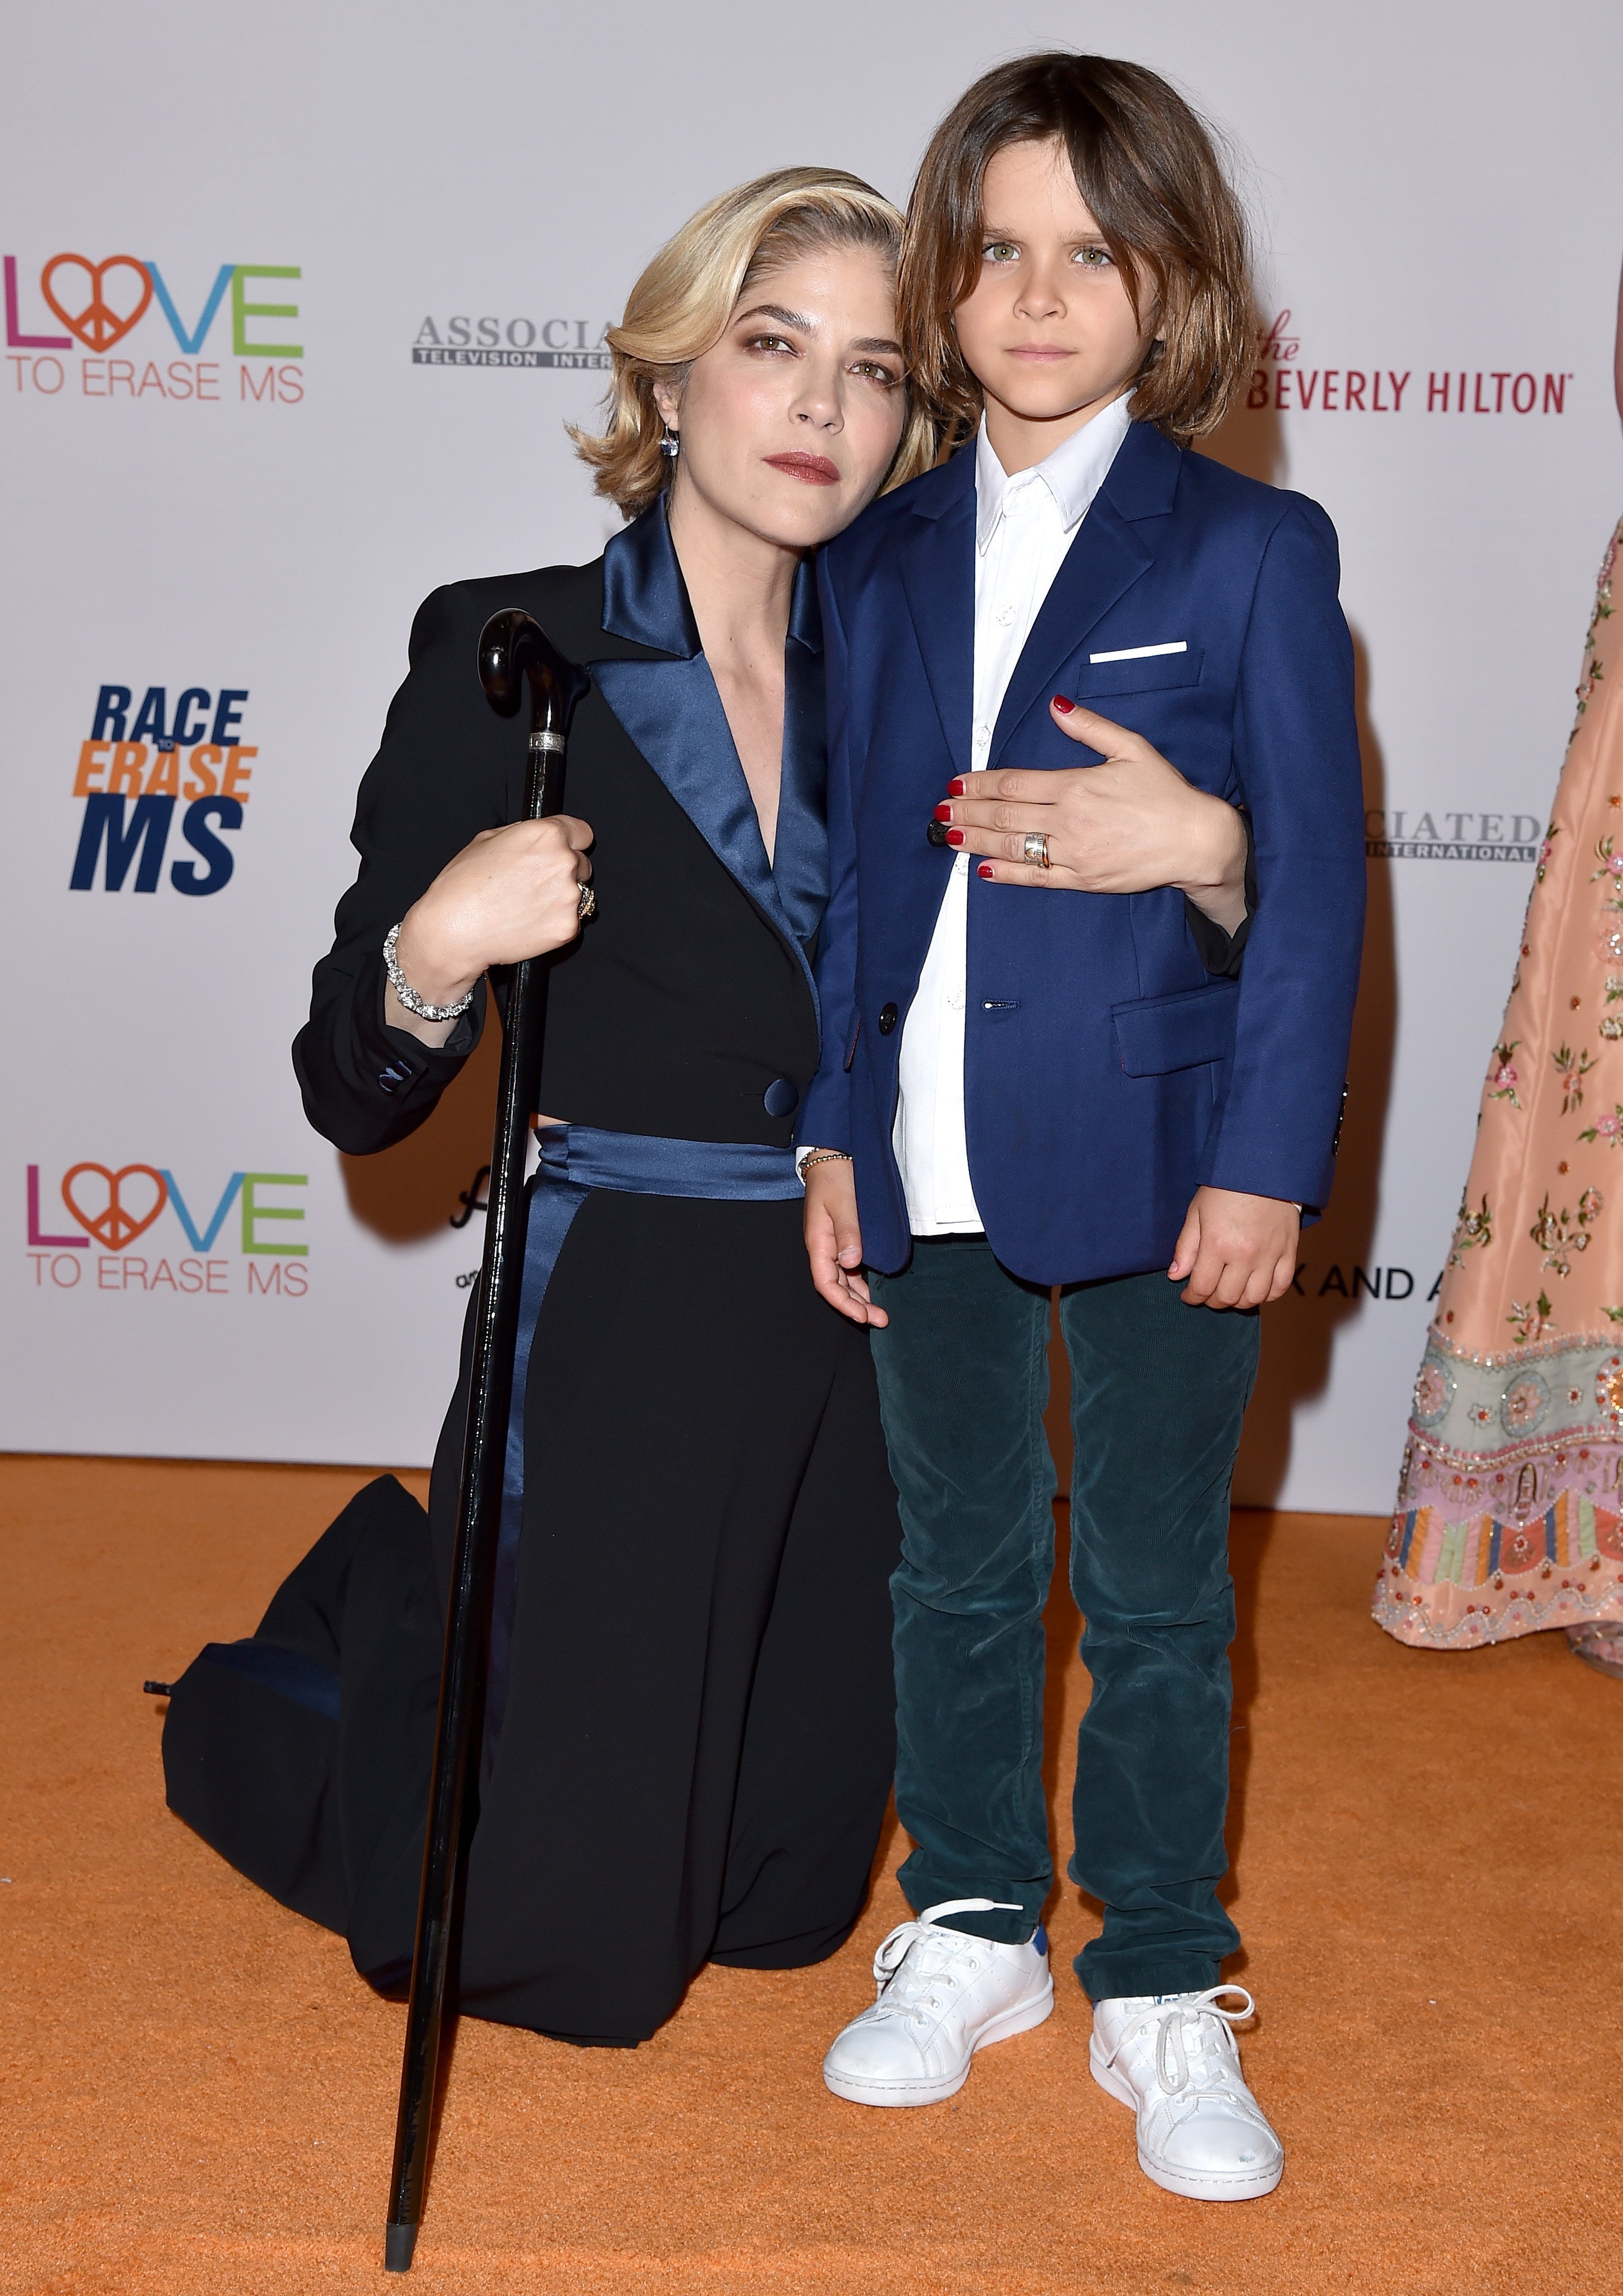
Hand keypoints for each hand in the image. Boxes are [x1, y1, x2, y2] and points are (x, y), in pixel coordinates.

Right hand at [394, 816, 593, 1000]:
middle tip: (534, 884)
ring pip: (578, 894)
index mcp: (547, 835)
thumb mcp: (487, 839)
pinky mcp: (568, 927)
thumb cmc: (462, 885)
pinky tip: (529, 923)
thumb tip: (537, 836)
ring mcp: (569, 897)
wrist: (454, 930)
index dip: (572, 842)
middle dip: (563, 872)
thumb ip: (523, 834)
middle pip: (581, 864)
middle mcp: (564, 862)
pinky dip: (554, 923)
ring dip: (560, 898)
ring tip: (526, 905)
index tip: (565, 850)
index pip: (583, 832)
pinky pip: (571, 921)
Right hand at [803, 1157, 888, 1326]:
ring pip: (843, 1280)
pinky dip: (859, 1282)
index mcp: (818, 1242)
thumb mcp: (843, 1203)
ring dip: (858, 1297)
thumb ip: (848, 1233)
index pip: (826, 1283)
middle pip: (835, 1286)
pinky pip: (848, 1268)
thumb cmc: (836, 1177)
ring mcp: (831, 1244)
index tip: (864, 1316)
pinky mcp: (841, 1238)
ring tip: (879, 1312)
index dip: (844, 1303)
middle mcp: (823, 1248)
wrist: (832, 1156)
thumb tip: (852, 1262)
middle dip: (855, 1306)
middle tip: (880, 1320)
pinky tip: (871, 1290)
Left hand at [934, 697, 1246, 931]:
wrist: (1196, 840)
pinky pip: (1037, 877)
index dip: (980, 783)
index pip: (1014, 783)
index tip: (957, 782)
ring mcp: (1074, 853)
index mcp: (1076, 785)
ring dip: (976, 840)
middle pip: (1005, 814)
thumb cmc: (1166, 794)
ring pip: (1013, 846)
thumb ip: (1090, 728)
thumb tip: (1057, 707)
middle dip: (968, 811)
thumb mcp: (1131, 748)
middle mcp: (1069, 820)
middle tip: (940, 809)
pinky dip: (1007, 873)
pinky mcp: (1083, 880)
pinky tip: (983, 869)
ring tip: (948, 835)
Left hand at [1169, 1186, 1299, 1307]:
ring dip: (1239, 1302)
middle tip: (1207, 1292)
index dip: (1192, 1297)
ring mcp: (1270, 1255)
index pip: (1202, 1287)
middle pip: (1227, 1297)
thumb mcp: (1197, 1212)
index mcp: (1217, 1244)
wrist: (1263, 1168)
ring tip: (1230, 1292)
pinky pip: (1281, 1287)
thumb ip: (1186, 1247)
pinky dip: (1268, 1295)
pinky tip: (1256, 1289)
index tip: (1188, 1295)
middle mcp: (1245, 1255)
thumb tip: (1175, 1276)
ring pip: (1255, 1298)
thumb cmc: (1225, 1187)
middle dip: (1212, 1301)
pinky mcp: (1289, 1251)